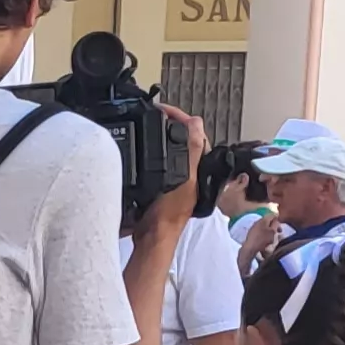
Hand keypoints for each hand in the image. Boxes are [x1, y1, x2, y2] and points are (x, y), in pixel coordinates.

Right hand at [133, 105, 208, 249]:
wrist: (153, 234)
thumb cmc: (169, 211)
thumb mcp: (184, 178)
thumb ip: (192, 151)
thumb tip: (195, 122)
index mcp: (201, 165)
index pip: (195, 132)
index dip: (180, 117)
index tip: (162, 110)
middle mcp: (192, 169)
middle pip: (183, 137)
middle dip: (170, 123)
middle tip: (153, 113)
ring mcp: (178, 176)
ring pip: (172, 147)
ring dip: (161, 135)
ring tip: (148, 124)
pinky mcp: (164, 183)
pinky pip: (160, 159)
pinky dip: (152, 150)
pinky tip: (143, 148)